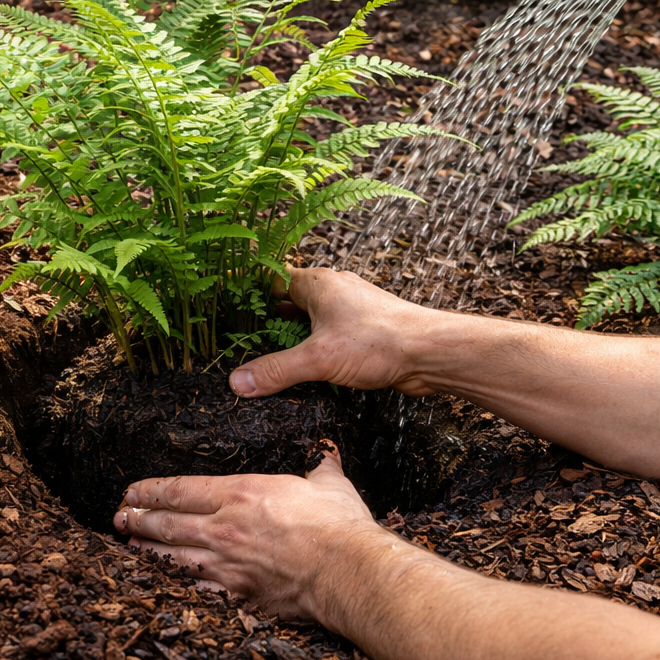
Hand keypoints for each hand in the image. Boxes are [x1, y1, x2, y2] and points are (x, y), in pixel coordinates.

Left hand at [112, 444, 388, 625]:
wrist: (347, 572)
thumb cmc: (339, 526)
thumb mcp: (330, 484)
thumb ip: (321, 467)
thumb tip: (328, 454)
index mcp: (241, 493)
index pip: (181, 489)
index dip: (151, 490)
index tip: (132, 490)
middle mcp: (224, 528)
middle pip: (167, 523)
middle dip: (138, 519)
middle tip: (119, 517)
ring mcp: (227, 564)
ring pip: (172, 557)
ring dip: (146, 550)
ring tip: (128, 546)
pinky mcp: (237, 595)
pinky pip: (194, 589)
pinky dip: (172, 585)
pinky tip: (160, 583)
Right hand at [231, 267, 435, 397]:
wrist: (430, 353)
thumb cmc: (380, 340)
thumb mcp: (319, 358)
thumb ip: (276, 370)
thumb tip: (238, 382)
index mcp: (319, 284)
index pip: (274, 278)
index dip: (251, 290)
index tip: (230, 304)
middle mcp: (334, 291)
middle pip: (291, 299)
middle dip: (268, 317)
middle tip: (242, 336)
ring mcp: (351, 311)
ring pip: (311, 318)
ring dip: (293, 335)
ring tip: (267, 353)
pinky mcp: (364, 331)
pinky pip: (329, 335)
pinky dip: (314, 347)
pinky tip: (306, 365)